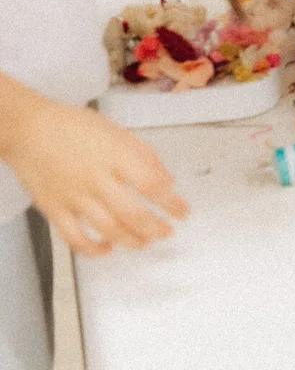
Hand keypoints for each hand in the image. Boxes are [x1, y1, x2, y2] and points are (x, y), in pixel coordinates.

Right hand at [0, 92, 186, 255]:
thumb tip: (167, 181)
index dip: (172, 203)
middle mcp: (96, 178)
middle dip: (156, 227)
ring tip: (146, 241)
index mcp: (116, 155)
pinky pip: (75, 238)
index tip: (183, 212)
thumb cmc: (74, 126)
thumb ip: (145, 156)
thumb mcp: (117, 132)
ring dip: (133, 240)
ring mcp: (74, 197)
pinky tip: (108, 248)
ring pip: (108, 229)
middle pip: (133, 213)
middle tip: (167, 232)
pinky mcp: (54, 209)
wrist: (29, 129)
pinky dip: (94, 249)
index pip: (152, 184)